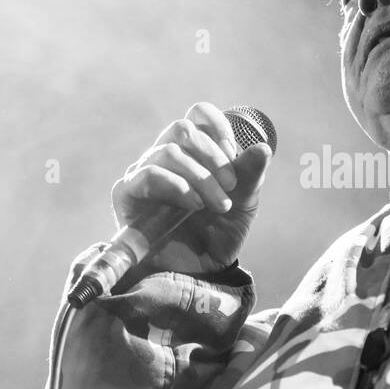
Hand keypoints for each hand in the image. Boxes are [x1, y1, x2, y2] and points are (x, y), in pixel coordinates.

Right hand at [110, 101, 271, 274]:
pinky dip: (177, 185)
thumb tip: (263, 147)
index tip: (234, 156)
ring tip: (216, 204)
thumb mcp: (243, 204)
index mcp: (192, 151)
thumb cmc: (217, 236)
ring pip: (169, 151)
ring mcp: (143, 173)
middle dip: (213, 157)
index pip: (198, 114)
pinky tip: (193, 204)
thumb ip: (250, 175)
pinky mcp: (126, 194)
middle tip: (231, 187)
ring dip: (200, 177)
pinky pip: (148, 173)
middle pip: (183, 129)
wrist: (197, 274)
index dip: (218, 128)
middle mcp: (164, 156)